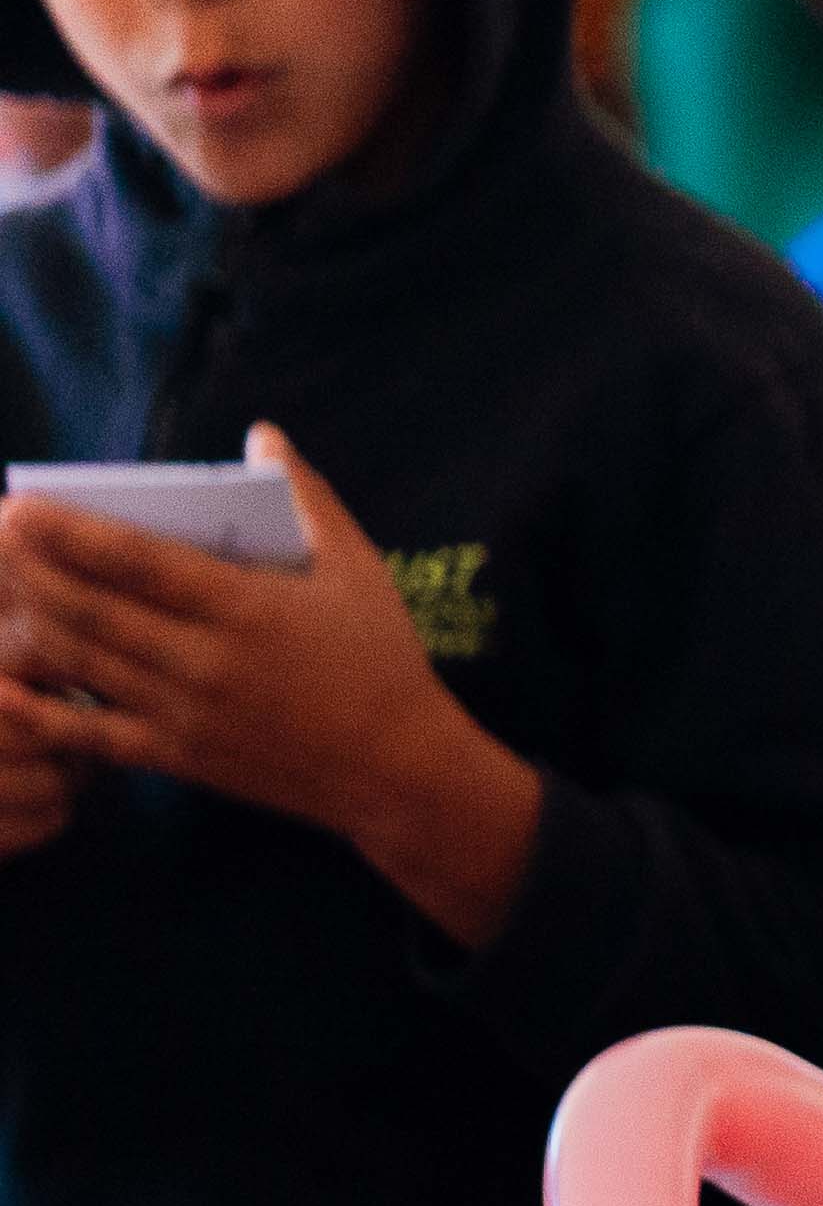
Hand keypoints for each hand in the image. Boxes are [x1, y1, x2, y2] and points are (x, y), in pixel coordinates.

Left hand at [0, 426, 537, 941]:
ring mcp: (185, 713)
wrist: (400, 771)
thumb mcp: (360, 571)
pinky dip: (37, 712)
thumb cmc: (383, 661)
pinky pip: (88, 735)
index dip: (69, 532)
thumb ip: (310, 498)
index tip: (17, 505)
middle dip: (25, 568)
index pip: (138, 563)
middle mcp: (205, 661)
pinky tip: (0, 685)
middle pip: (90, 609)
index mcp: (248, 608)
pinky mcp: (177, 757)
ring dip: (24, 619)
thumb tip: (262, 434)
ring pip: (79, 661)